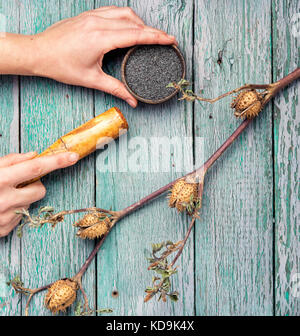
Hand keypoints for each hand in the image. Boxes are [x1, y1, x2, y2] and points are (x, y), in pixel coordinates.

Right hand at [0, 151, 78, 236]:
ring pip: (31, 204)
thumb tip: (34, 155)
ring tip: (3, 197)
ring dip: (23, 199)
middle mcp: (4, 200)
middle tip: (20, 184)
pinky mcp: (4, 230)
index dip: (56, 161)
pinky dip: (14, 211)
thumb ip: (9, 161)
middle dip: (36, 185)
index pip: (35, 167)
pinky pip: (20, 217)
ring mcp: (5, 218)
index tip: (73, 157)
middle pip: (40, 190)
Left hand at [32, 6, 176, 106]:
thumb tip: (132, 101)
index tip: (170, 40)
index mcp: (100, 38)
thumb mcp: (91, 79)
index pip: (136, 34)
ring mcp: (92, 16)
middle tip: (165, 39)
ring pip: (124, 13)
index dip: (156, 37)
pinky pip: (113, 11)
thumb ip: (115, 88)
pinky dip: (126, 17)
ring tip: (149, 34)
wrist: (39, 52)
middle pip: (134, 21)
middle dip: (152, 30)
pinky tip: (128, 26)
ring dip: (140, 22)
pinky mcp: (87, 15)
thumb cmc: (61, 65)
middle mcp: (98, 23)